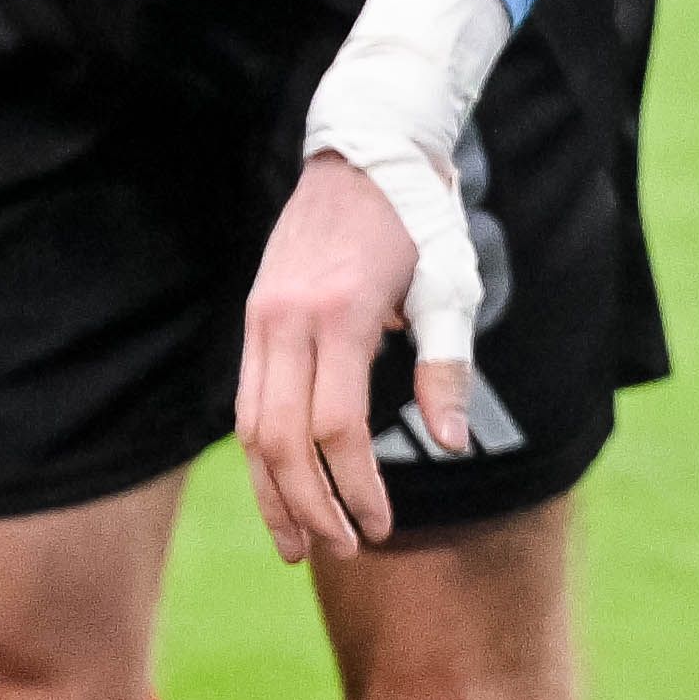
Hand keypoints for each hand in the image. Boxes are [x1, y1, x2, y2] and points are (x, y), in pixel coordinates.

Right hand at [236, 153, 436, 560]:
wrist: (366, 147)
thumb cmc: (420, 217)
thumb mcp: (450, 283)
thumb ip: (447, 365)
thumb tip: (450, 448)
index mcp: (341, 314)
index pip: (337, 429)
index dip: (355, 488)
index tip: (380, 527)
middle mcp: (288, 321)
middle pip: (282, 442)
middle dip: (308, 507)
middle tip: (339, 553)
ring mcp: (262, 319)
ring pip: (252, 430)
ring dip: (272, 493)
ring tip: (299, 542)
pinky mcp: (254, 317)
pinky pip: (248, 402)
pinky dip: (262, 454)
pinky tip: (283, 487)